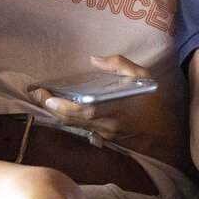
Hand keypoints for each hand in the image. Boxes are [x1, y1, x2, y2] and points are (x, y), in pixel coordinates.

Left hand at [31, 56, 175, 156]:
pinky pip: (78, 127)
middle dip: (51, 107)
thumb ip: (120, 65)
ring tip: (41, 97)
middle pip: (72, 120)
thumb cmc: (151, 103)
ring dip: (55, 112)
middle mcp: (107, 124)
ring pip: (72, 125)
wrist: (162, 135)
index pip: (88, 110)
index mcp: (118, 107)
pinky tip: (56, 107)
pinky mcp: (101, 139)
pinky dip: (65, 117)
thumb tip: (94, 59)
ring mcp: (103, 134)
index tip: (49, 97)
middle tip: (36, 93)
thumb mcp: (143, 77)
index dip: (66, 106)